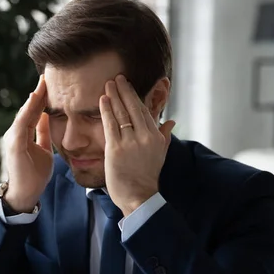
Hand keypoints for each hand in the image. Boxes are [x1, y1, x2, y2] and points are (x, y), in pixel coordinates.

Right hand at [1, 75, 53, 212]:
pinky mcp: (14, 145)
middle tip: (46, 76)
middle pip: (28, 110)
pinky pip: (22, 124)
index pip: (33, 112)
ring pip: (24, 114)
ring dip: (34, 99)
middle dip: (37, 94)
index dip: (41, 98)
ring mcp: (13, 139)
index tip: (49, 83)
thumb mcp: (44, 150)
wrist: (25, 194)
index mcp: (23, 135)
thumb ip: (43, 133)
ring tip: (42, 84)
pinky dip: (28, 111)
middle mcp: (15, 134)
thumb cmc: (34, 174)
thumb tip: (46, 117)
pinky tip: (35, 99)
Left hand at [100, 75, 175, 216]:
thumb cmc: (147, 177)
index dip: (135, 97)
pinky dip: (106, 110)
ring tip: (109, 84)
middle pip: (133, 108)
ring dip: (114, 96)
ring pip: (121, 113)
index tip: (129, 86)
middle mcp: (144, 136)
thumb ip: (164, 136)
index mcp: (155, 136)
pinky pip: (110, 124)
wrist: (138, 196)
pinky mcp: (116, 148)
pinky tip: (103, 99)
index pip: (144, 111)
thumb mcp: (160, 154)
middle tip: (118, 77)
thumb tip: (171, 122)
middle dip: (125, 90)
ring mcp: (130, 142)